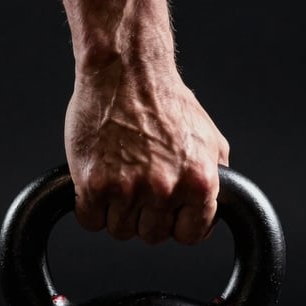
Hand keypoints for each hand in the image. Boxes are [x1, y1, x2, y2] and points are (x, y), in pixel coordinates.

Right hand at [65, 59, 229, 244]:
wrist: (126, 70)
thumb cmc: (165, 99)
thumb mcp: (209, 139)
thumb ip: (215, 179)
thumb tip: (212, 211)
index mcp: (199, 182)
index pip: (191, 235)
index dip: (178, 224)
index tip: (168, 212)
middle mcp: (165, 189)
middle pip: (152, 236)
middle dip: (146, 216)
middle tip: (138, 186)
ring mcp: (128, 188)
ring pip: (120, 231)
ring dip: (117, 212)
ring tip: (118, 179)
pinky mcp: (93, 184)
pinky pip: (90, 221)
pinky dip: (90, 208)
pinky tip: (97, 182)